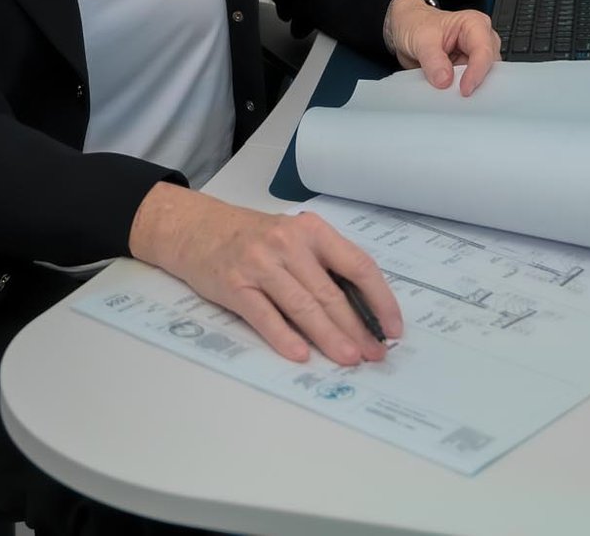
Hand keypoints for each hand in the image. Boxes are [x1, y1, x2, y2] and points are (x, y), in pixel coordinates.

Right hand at [128, 184, 401, 365]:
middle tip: (374, 355)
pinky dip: (284, 337)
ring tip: (349, 359)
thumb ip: (323, 266)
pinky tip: (302, 355)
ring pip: (303, 306)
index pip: (357, 265)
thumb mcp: (293, 238)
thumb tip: (362, 313)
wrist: (197, 229)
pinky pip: (265, 316)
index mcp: (311, 231)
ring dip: (329, 337)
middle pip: (331, 293)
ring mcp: (260, 264)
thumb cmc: (252, 238)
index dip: (380, 299)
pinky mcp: (235, 285)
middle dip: (357, 328)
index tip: (393, 327)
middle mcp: (287, 244)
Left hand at [384, 0, 500, 93]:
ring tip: (449, 95)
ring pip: (482, 81)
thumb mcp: (420, 38)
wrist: (406, 28)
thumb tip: (445, 80)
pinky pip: (469, 87)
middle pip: (489, 69)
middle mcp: (480, 41)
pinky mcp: (466, 72)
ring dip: (466, 89)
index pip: (483, 52)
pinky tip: (447, 95)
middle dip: (475, 84)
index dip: (476, 73)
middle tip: (457, 95)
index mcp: (475, 25)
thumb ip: (432, 59)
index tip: (464, 90)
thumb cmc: (416, 24)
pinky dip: (458, 92)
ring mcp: (474, 59)